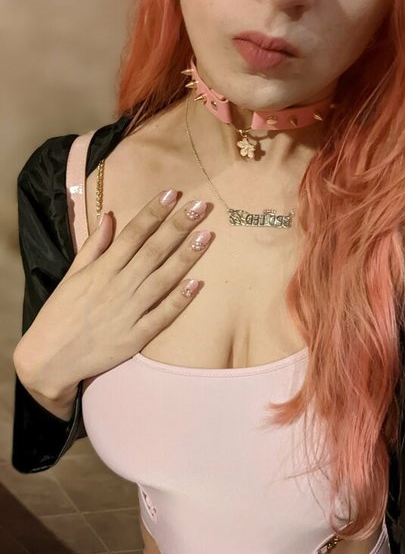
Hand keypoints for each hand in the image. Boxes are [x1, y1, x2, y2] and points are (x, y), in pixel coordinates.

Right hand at [14, 190, 212, 398]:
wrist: (49, 360)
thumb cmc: (60, 314)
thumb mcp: (72, 275)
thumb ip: (94, 246)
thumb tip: (109, 215)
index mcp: (101, 270)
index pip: (132, 234)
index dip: (153, 212)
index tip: (173, 193)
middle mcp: (117, 286)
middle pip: (153, 251)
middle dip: (178, 227)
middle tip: (201, 207)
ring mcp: (128, 312)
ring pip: (162, 280)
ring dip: (185, 257)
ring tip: (206, 236)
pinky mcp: (135, 338)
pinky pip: (162, 316)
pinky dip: (179, 301)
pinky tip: (197, 284)